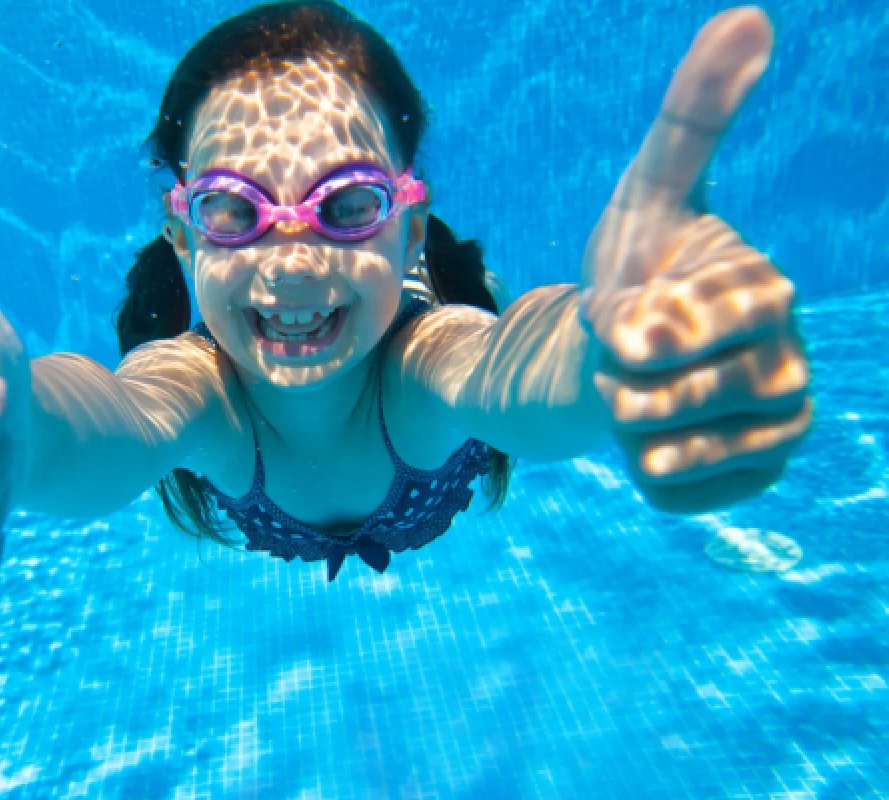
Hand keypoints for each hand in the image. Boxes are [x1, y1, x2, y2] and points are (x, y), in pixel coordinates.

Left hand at [579, 7, 811, 514]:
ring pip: (663, 451)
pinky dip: (637, 467)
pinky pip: (668, 492)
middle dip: (613, 376)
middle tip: (627, 352)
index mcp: (766, 291)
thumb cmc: (637, 264)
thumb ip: (694, 116)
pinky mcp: (752, 481)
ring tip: (641, 389)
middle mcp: (790, 362)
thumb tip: (751, 14)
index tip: (618, 314)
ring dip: (622, 421)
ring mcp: (777, 428)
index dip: (625, 327)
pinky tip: (656, 435)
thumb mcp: (647, 189)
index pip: (677, 329)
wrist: (620, 348)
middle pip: (659, 398)